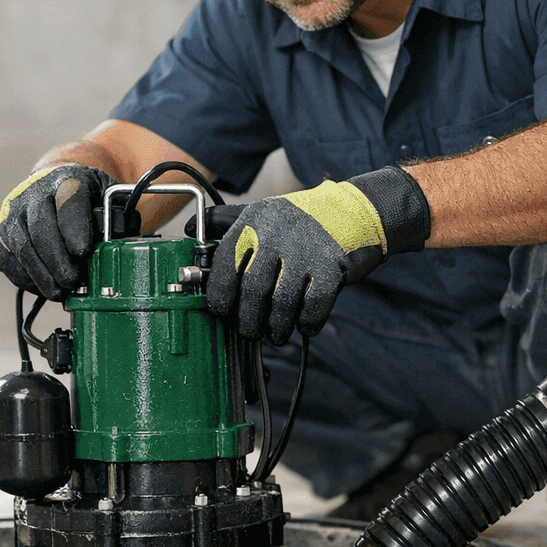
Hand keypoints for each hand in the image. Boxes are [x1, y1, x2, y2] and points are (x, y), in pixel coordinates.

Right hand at [0, 164, 114, 299]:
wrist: (54, 186)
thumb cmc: (86, 199)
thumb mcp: (108, 197)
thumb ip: (116, 218)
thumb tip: (120, 247)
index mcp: (67, 180)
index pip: (68, 201)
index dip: (74, 227)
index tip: (83, 251)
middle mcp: (33, 193)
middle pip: (41, 229)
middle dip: (58, 261)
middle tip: (73, 282)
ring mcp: (12, 213)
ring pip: (22, 247)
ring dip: (42, 275)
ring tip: (60, 292)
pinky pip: (8, 261)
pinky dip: (26, 278)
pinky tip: (43, 285)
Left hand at [206, 166, 430, 343]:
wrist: (356, 211)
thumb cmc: (301, 220)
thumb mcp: (263, 212)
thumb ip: (227, 222)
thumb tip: (190, 229)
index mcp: (254, 221)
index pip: (224, 263)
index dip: (220, 295)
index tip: (222, 312)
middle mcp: (277, 234)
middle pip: (252, 290)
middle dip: (249, 320)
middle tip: (251, 331)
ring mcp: (306, 251)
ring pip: (282, 304)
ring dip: (277, 328)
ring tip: (276, 334)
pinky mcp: (332, 267)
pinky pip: (313, 307)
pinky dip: (307, 323)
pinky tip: (305, 325)